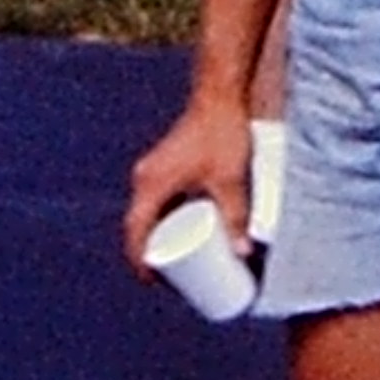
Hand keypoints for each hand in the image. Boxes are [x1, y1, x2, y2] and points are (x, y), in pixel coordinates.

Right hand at [123, 94, 256, 268]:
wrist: (220, 95)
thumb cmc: (222, 135)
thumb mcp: (231, 182)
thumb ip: (236, 218)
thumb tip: (244, 254)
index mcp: (151, 185)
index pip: (136, 233)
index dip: (140, 262)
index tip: (154, 284)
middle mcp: (145, 179)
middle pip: (140, 227)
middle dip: (152, 255)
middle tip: (174, 280)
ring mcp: (154, 170)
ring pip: (150, 214)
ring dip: (159, 237)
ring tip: (181, 263)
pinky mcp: (166, 164)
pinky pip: (159, 200)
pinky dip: (166, 219)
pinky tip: (183, 232)